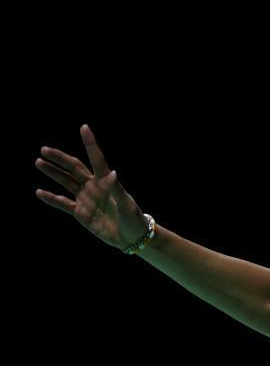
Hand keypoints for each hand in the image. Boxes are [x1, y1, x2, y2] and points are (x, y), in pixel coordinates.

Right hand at [35, 125, 148, 250]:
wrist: (131, 237)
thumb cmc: (133, 219)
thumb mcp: (127, 204)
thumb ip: (117, 190)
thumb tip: (112, 172)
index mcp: (107, 181)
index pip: (96, 158)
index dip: (90, 143)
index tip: (84, 128)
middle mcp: (94, 186)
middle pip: (74, 168)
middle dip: (59, 158)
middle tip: (44, 149)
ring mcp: (86, 198)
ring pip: (66, 182)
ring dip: (53, 172)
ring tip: (39, 162)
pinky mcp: (80, 212)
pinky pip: (63, 203)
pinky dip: (51, 198)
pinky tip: (39, 192)